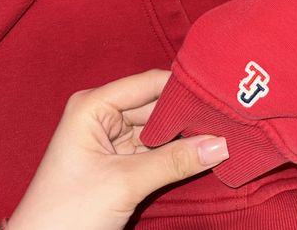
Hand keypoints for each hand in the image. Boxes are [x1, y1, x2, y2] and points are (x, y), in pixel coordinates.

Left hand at [6, 68, 228, 229]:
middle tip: (229, 119)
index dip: (182, 88)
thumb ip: (173, 161)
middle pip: (156, 106)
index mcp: (94, 104)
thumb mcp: (124, 183)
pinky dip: (176, 154)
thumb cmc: (67, 214)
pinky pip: (155, 151)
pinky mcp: (119, 163)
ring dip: (185, 136)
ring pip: (159, 130)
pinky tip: (203, 152)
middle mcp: (103, 114)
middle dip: (188, 115)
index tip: (219, 94)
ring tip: (224, 134)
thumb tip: (220, 144)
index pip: (148, 84)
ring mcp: (111, 139)